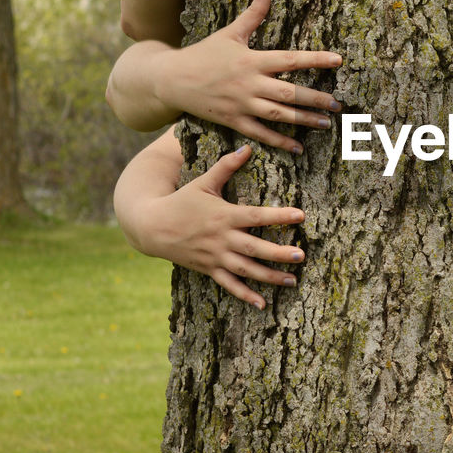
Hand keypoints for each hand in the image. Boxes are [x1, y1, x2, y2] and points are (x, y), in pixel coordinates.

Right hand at [134, 145, 306, 308]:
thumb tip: (247, 147)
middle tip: (301, 255)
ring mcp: (215, 257)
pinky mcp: (209, 270)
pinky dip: (245, 295)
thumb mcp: (203, 181)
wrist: (152, 226)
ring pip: (246, 269)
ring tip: (292, 280)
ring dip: (269, 276)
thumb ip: (227, 166)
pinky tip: (263, 304)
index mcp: (224, 215)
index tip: (300, 215)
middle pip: (254, 247)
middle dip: (278, 253)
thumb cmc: (181, 201)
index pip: (256, 216)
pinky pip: (229, 285)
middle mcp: (222, 238)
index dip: (278, 216)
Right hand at [156, 0, 342, 150]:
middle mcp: (249, 83)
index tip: (338, 60)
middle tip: (338, 104)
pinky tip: (298, 148)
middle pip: (289, 92)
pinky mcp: (233, 121)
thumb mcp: (230, 32)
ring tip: (326, 124)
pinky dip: (279, 142)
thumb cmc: (204, 54)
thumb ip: (254, 13)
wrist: (172, 79)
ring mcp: (241, 105)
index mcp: (252, 60)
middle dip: (316, 98)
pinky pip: (260, 134)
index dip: (315, 59)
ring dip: (304, 120)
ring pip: (278, 115)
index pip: (290, 59)